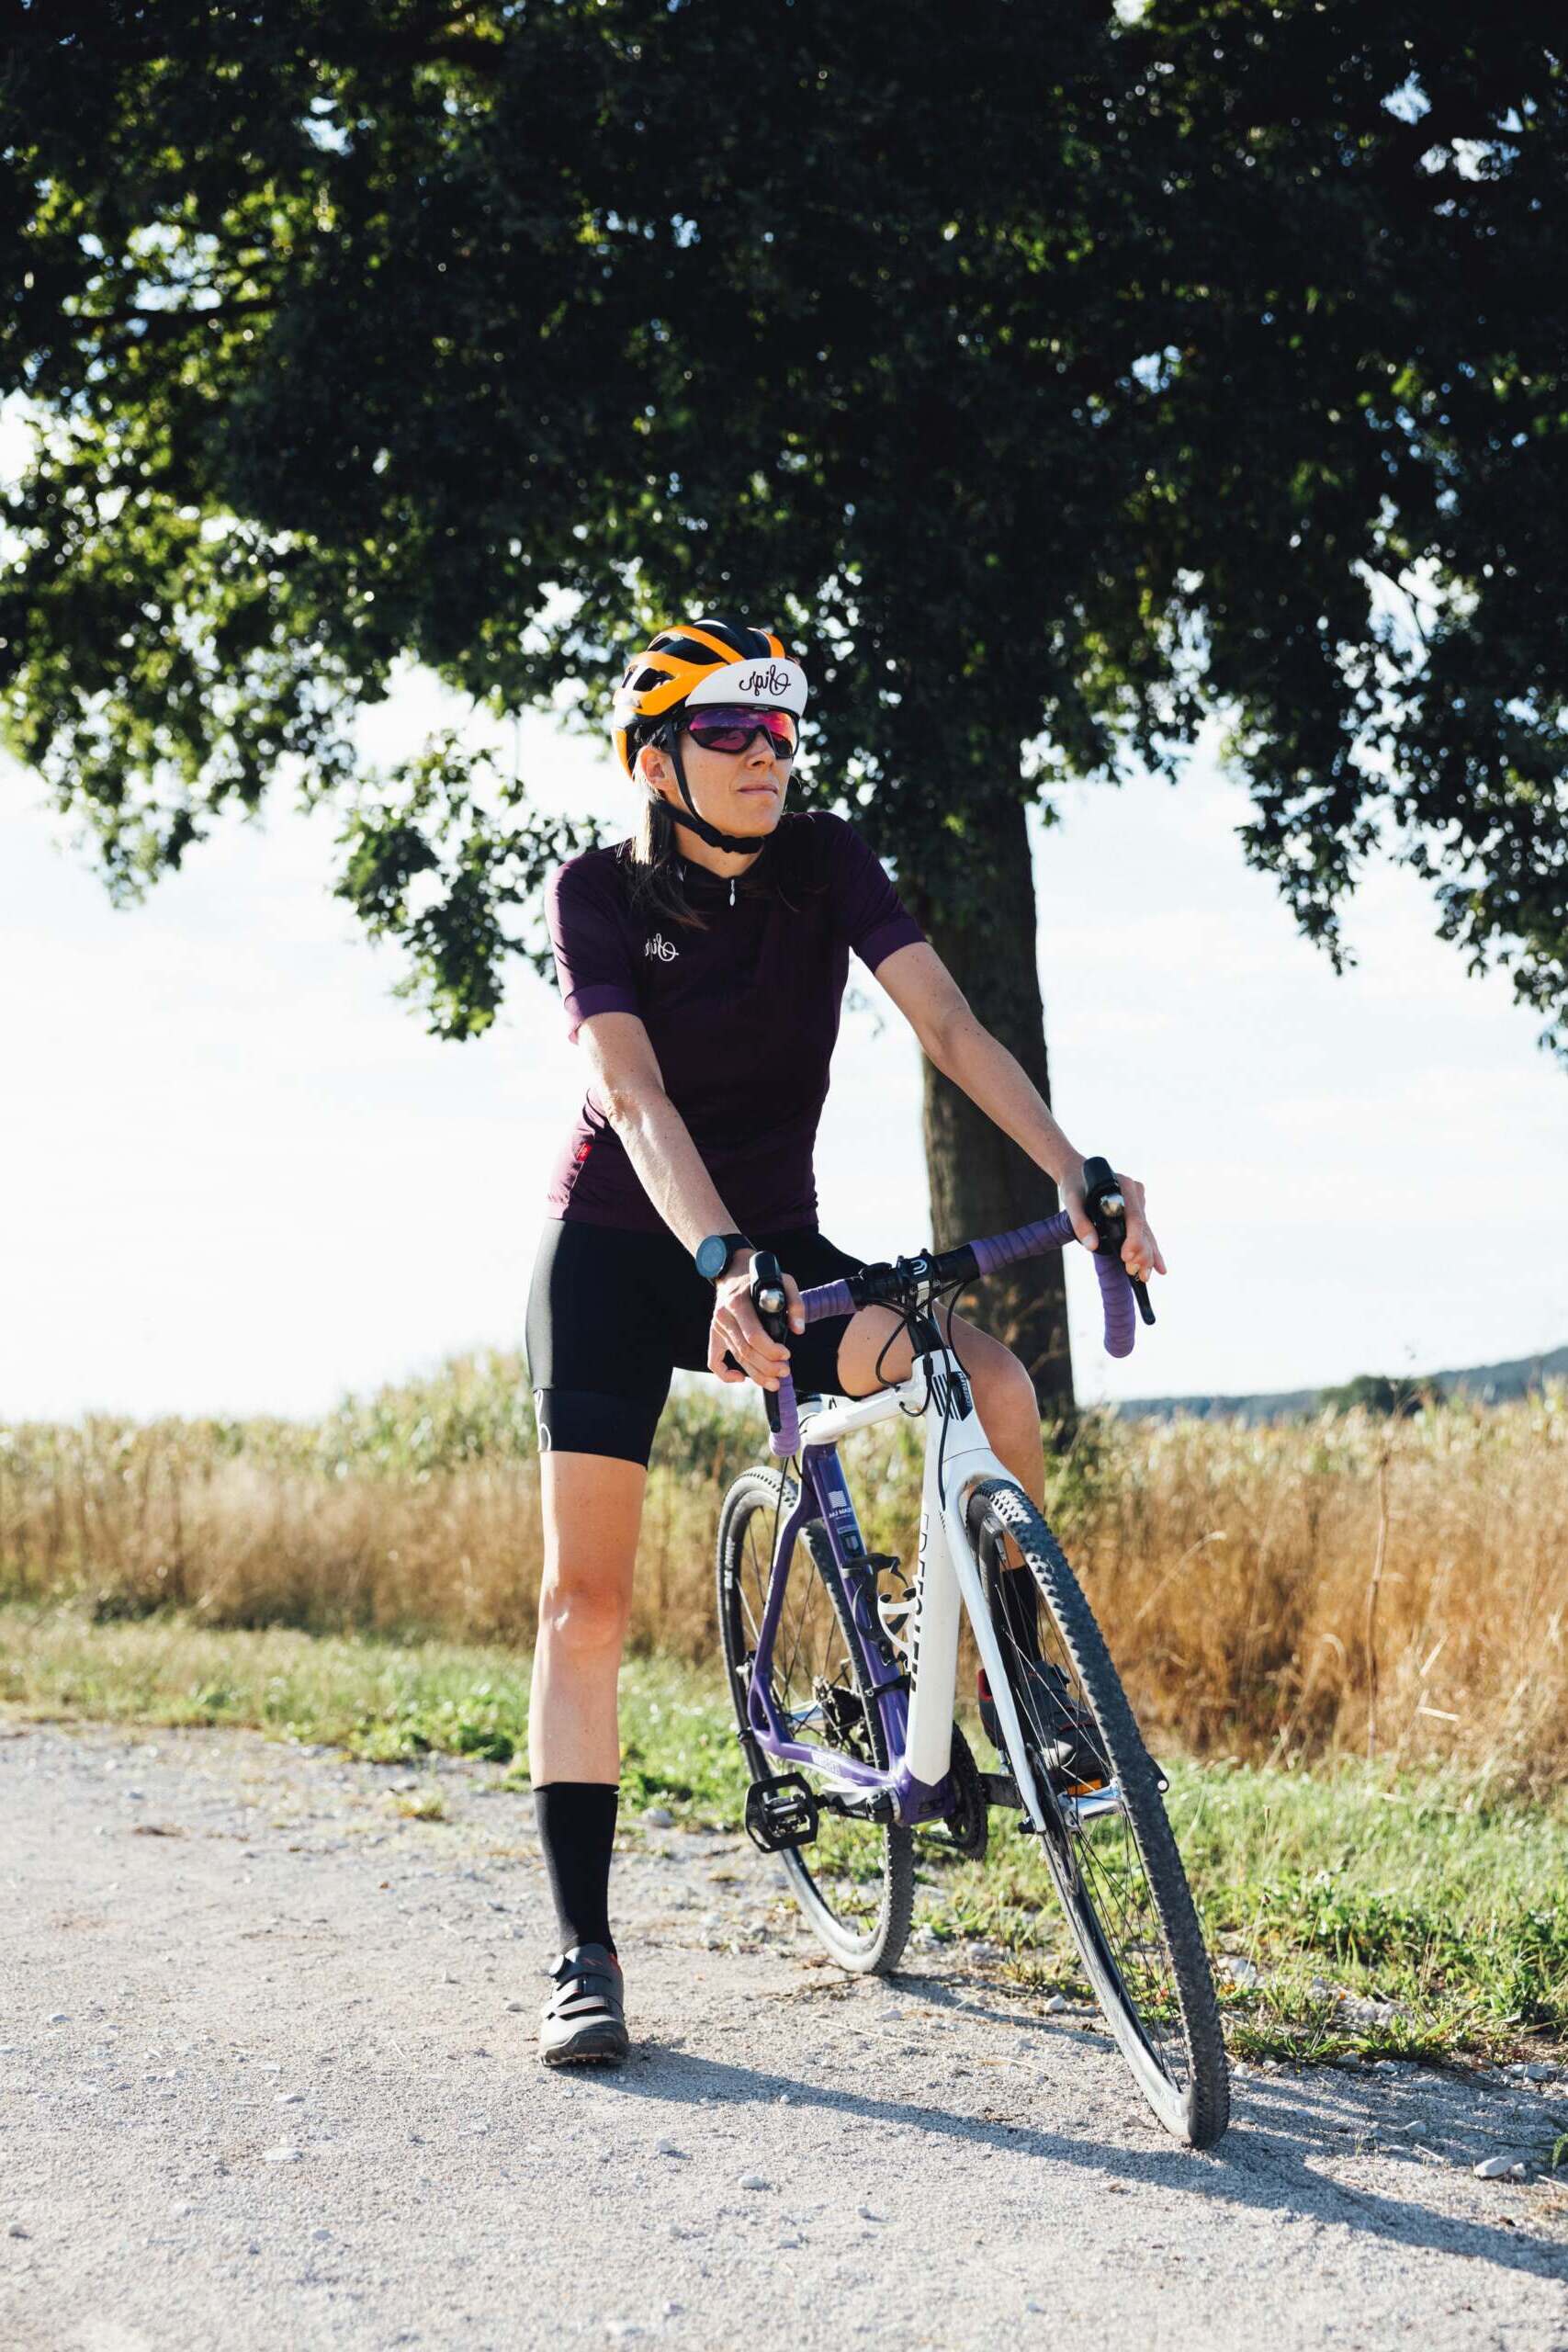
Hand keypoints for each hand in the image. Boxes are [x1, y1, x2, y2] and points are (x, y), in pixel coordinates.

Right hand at [707, 1253, 805, 1389]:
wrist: (733, 1271)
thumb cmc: (760, 1277)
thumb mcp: (783, 1280)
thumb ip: (794, 1303)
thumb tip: (798, 1329)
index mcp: (738, 1303)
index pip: (753, 1336)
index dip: (771, 1350)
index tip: (786, 1355)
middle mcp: (724, 1316)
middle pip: (746, 1351)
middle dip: (767, 1366)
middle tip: (785, 1372)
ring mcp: (718, 1327)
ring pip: (737, 1358)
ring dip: (756, 1374)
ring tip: (774, 1383)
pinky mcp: (715, 1334)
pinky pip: (714, 1360)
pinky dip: (725, 1374)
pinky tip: (742, 1379)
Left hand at [1061, 1164, 1167, 1284]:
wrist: (1078, 1174)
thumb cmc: (1075, 1186)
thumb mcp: (1072, 1201)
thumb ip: (1080, 1222)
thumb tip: (1091, 1246)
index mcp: (1124, 1185)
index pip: (1133, 1216)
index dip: (1133, 1238)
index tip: (1127, 1256)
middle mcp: (1135, 1193)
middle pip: (1142, 1227)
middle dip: (1141, 1252)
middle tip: (1133, 1272)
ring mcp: (1138, 1203)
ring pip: (1146, 1233)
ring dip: (1147, 1256)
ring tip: (1145, 1276)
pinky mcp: (1136, 1213)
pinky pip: (1145, 1234)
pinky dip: (1151, 1251)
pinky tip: (1159, 1268)